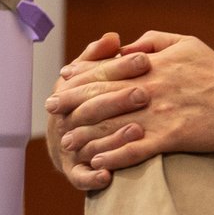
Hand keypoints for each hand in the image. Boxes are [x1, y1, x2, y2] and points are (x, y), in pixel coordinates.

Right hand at [43, 32, 148, 191]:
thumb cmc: (93, 101)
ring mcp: (71, 145)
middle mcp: (68, 118)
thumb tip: (112, 38)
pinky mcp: (76, 171)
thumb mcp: (94, 76)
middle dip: (118, 99)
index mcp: (72, 91)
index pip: (94, 76)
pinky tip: (107, 175)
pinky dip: (92, 176)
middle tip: (145, 93)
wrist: (70, 143)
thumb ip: (102, 58)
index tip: (145, 59)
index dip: (119, 67)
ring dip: (112, 137)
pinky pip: (82, 176)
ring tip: (138, 131)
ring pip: (89, 141)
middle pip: (91, 107)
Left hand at [45, 30, 213, 182]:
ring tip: (68, 145)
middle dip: (72, 107)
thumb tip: (124, 46)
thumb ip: (152, 41)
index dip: (78, 80)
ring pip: (113, 126)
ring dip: (87, 137)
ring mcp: (162, 112)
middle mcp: (152, 87)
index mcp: (152, 64)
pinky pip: (137, 149)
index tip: (59, 86)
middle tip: (51, 116)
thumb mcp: (186, 43)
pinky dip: (114, 157)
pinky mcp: (174, 136)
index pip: (105, 71)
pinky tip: (98, 164)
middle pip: (102, 98)